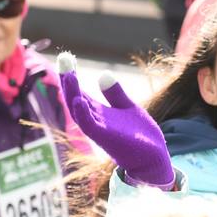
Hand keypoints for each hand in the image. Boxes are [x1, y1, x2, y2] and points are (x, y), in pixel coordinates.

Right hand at [56, 53, 173, 187]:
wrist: (153, 159)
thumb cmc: (141, 136)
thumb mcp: (128, 108)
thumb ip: (115, 93)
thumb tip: (103, 73)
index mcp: (99, 113)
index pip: (79, 92)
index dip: (72, 76)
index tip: (66, 57)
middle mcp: (95, 120)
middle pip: (75, 98)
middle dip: (68, 80)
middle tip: (63, 59)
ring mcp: (99, 130)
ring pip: (79, 111)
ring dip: (72, 94)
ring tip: (68, 76)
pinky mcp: (106, 139)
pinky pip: (90, 127)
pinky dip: (83, 114)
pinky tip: (80, 100)